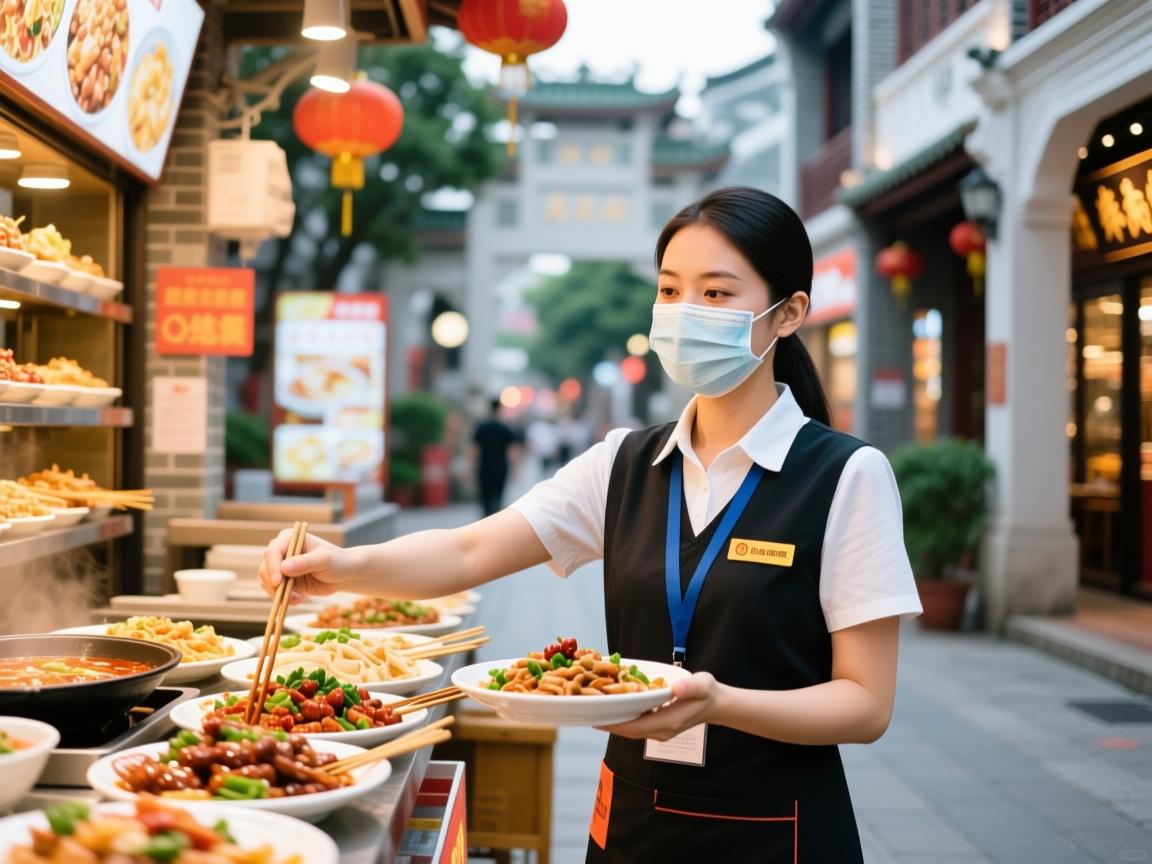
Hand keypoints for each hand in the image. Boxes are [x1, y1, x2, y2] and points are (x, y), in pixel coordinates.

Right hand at [258, 531, 360, 603]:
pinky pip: (274, 591)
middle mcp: (281, 550)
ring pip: (267, 581)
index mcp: (289, 538)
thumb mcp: (324, 560)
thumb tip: (284, 568)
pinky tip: (299, 599)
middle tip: (292, 597)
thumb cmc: (336, 561)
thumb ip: (305, 563)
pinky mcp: (283, 580)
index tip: (278, 582)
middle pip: (266, 568)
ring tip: (299, 599)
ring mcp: (280, 566)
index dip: (272, 567)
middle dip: (275, 585)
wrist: (342, 574)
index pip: (273, 551)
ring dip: (279, 594)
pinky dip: (283, 598)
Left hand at [596, 672, 721, 740]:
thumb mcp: (703, 685)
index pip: (635, 727)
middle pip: (628, 730)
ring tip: (593, 709)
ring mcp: (659, 731)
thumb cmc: (707, 692)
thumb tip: (675, 689)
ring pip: (630, 729)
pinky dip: (623, 717)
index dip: (614, 724)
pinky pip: (636, 724)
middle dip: (607, 723)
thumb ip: (690, 687)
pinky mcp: (658, 726)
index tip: (595, 718)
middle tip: (585, 712)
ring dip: (613, 721)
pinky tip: (613, 706)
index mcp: (669, 722)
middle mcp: (661, 731)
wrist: (716, 704)